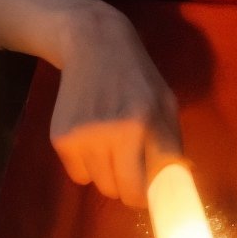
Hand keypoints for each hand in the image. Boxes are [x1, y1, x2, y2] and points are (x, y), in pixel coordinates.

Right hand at [50, 1, 183, 208]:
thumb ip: (171, 145)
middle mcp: (114, 134)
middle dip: (130, 187)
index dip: (152, 193)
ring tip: (111, 143)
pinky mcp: (61, 139)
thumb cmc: (137, 77)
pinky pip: (78, 175)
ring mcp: (84, 137)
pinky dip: (86, 165)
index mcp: (146, 125)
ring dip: (108, 174)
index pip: (151, 186)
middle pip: (123, 192)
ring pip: (100, 185)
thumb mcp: (165, 103)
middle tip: (132, 166)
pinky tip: (91, 135)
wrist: (93, 44)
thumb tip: (175, 187)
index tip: (153, 192)